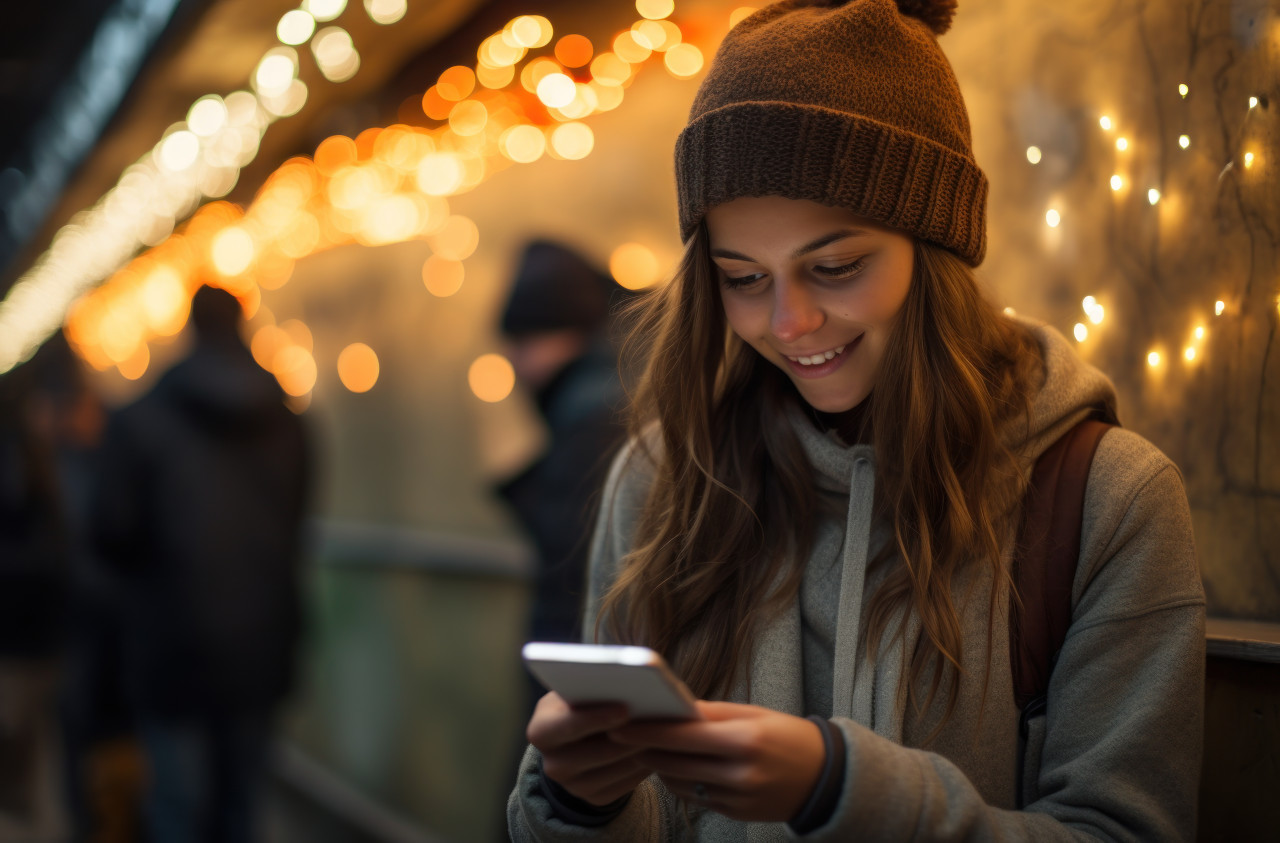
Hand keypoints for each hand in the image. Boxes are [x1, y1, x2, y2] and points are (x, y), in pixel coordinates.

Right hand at [526, 692, 649, 806]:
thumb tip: (630, 683)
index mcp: (541, 731)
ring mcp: (574, 787)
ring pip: (619, 768)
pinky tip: (661, 744)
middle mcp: (553, 764)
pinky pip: (629, 783)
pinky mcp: (597, 799)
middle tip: (661, 718)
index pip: (564, 726)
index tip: (624, 708)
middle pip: (598, 752)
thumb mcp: (576, 690)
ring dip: (645, 747)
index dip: (594, 717)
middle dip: (631, 734)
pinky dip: (647, 762)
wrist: (576, 739)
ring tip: (668, 727)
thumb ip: (592, 687)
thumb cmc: (581, 702)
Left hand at [608, 701, 825, 822]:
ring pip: (679, 783)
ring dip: (660, 767)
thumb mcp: (754, 715)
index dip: (648, 732)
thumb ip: (712, 713)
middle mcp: (740, 773)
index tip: (620, 726)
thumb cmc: (787, 736)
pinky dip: (680, 782)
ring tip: (648, 749)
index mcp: (745, 740)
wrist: (824, 778)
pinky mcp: (735, 815)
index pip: (683, 735)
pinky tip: (675, 768)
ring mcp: (738, 798)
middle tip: (622, 736)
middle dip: (646, 749)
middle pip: (675, 762)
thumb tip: (672, 707)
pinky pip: (695, 797)